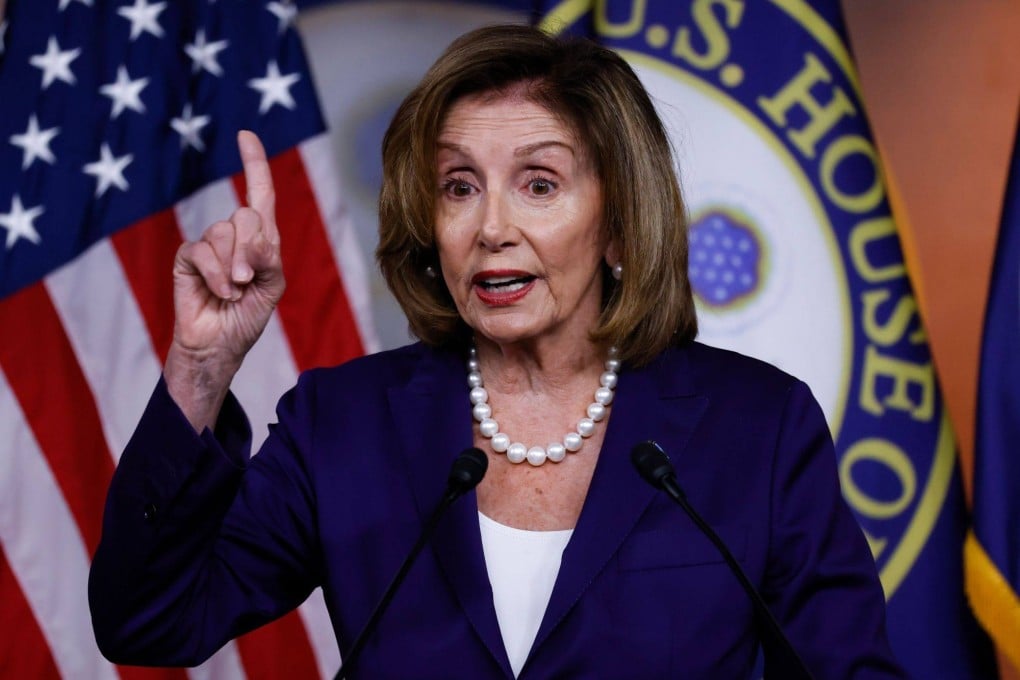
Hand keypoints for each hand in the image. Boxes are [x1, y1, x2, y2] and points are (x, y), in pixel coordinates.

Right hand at [164, 131, 285, 429]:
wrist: (221, 345)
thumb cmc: (249, 316)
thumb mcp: (272, 287)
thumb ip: (268, 258)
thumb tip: (250, 235)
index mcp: (261, 239)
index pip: (260, 193)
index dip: (254, 163)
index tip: (245, 134)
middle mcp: (235, 236)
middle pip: (246, 215)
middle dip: (251, 250)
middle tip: (249, 281)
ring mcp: (209, 245)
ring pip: (223, 233)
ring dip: (233, 268)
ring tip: (234, 292)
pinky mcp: (187, 258)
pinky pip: (201, 251)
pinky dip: (216, 274)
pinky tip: (221, 293)